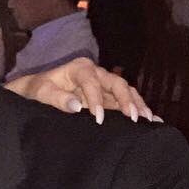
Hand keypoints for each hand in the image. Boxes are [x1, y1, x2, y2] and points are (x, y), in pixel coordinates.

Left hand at [8, 57, 157, 124]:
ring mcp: (104, 84)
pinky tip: (150, 120)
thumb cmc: (39, 89)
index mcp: (80, 68)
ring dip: (137, 105)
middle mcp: (96, 73)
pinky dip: (138, 109)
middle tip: (133, 118)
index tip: (97, 119)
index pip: (92, 82)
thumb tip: (76, 106)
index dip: (96, 100)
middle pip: (116, 83)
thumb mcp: (42, 92)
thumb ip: (57, 98)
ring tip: (147, 120)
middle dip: (126, 100)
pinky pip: (126, 101)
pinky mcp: (108, 96)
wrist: (38, 90)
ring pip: (126, 91)